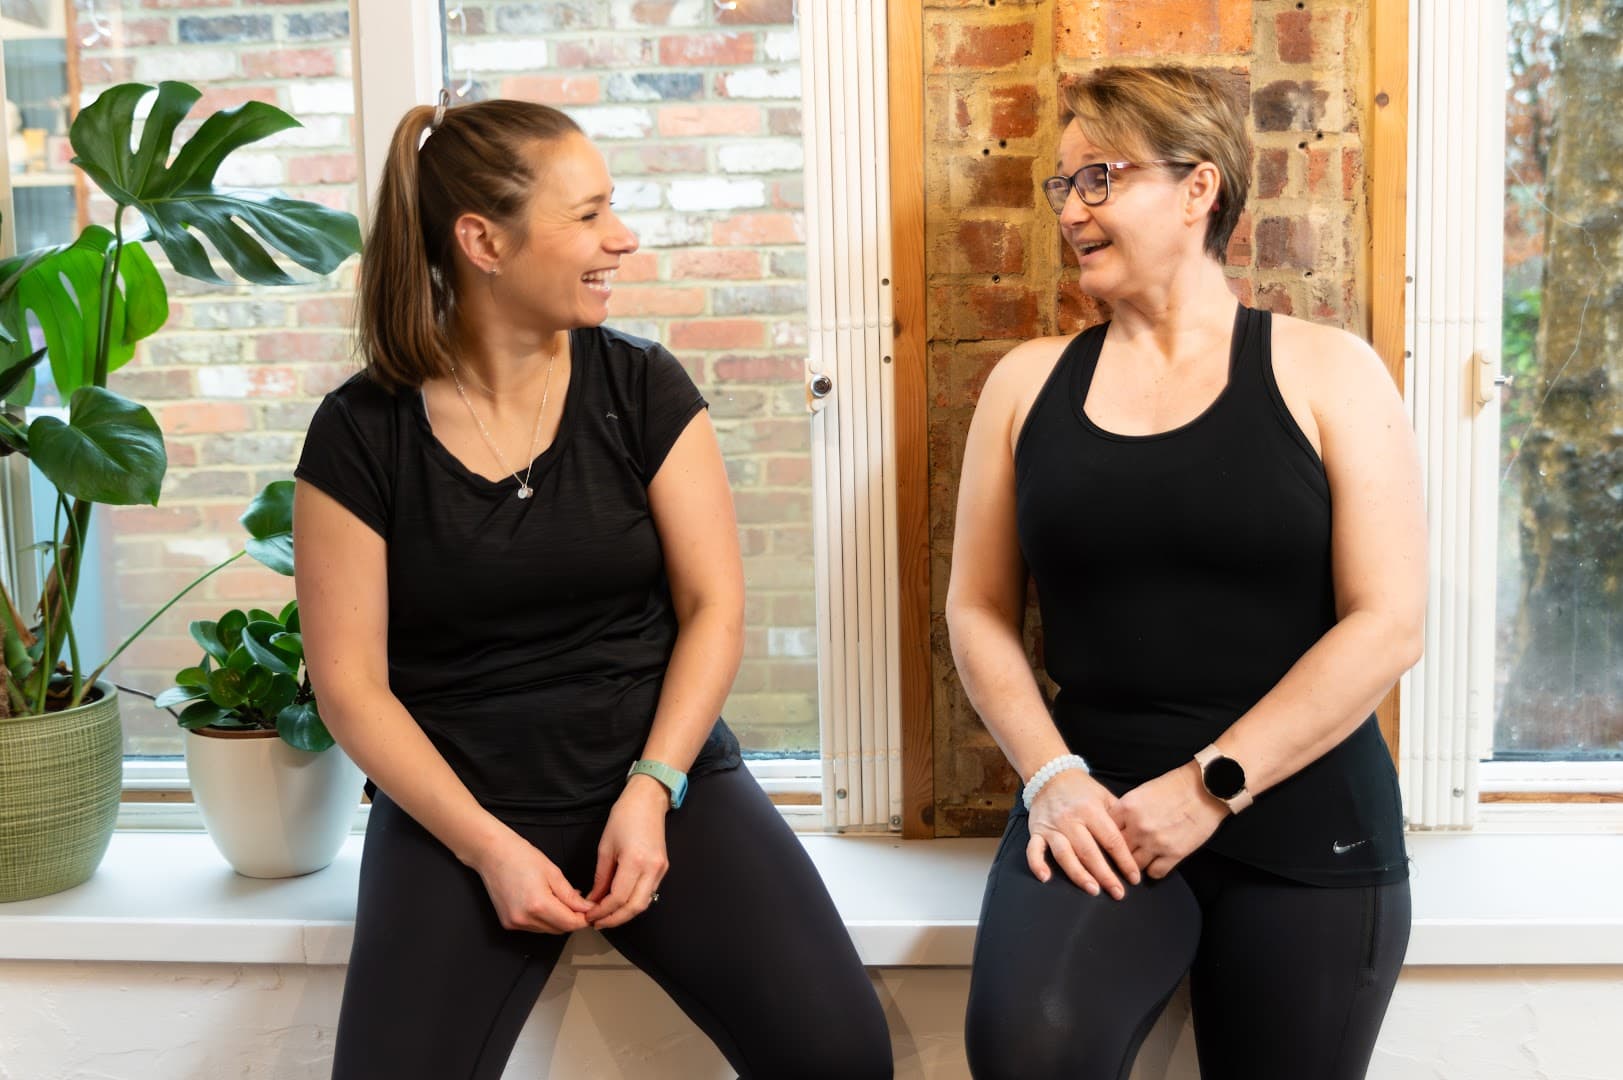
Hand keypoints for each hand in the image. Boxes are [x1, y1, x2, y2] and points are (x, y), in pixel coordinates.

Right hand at [470, 828, 592, 934]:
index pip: (570, 923)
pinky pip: (534, 927)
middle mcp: (525, 918)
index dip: (584, 918)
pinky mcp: (509, 923)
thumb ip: (571, 895)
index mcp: (538, 905)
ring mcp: (515, 923)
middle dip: (572, 918)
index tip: (592, 911)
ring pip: (547, 930)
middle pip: (559, 929)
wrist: (492, 854)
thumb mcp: (553, 872)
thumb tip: (586, 908)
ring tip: (559, 898)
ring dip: (558, 919)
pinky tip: (545, 903)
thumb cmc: (520, 856)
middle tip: (578, 902)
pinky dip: (544, 919)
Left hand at [584, 774, 670, 928]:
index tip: (589, 915)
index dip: (603, 911)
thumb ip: (601, 877)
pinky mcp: (663, 868)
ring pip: (644, 903)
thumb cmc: (624, 817)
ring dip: (625, 914)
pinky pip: (648, 893)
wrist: (648, 800)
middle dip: (615, 919)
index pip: (619, 898)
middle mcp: (652, 869)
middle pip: (635, 907)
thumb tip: (593, 899)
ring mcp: (660, 870)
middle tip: (598, 923)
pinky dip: (633, 902)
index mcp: (635, 861)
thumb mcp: (605, 846)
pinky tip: (620, 903)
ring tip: (607, 916)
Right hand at [1026, 768, 1141, 898]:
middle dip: (1105, 875)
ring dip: (1078, 874)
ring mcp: (1052, 827)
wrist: (1050, 774)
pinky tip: (1046, 878)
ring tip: (1093, 890)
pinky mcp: (1037, 831)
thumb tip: (1137, 843)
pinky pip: (1034, 850)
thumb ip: (1119, 817)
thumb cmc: (1082, 789)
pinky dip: (1037, 864)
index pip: (1111, 840)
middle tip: (1118, 893)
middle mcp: (1071, 819)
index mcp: (1091, 810)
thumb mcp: (1104, 796)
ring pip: (1065, 855)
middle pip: (1089, 852)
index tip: (1134, 877)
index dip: (1124, 860)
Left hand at [1112, 762, 1228, 879]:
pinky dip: (1154, 870)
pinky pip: (1155, 873)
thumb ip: (1125, 811)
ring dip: (1135, 864)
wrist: (1205, 789)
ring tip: (1139, 861)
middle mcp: (1138, 827)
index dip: (1104, 838)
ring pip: (1133, 866)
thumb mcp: (1141, 792)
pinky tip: (1156, 862)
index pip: (1103, 831)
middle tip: (1120, 856)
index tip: (1105, 843)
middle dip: (1117, 854)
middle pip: (1116, 851)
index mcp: (1126, 808)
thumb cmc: (1174, 787)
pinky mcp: (1174, 854)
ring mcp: (1156, 842)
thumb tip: (1112, 827)